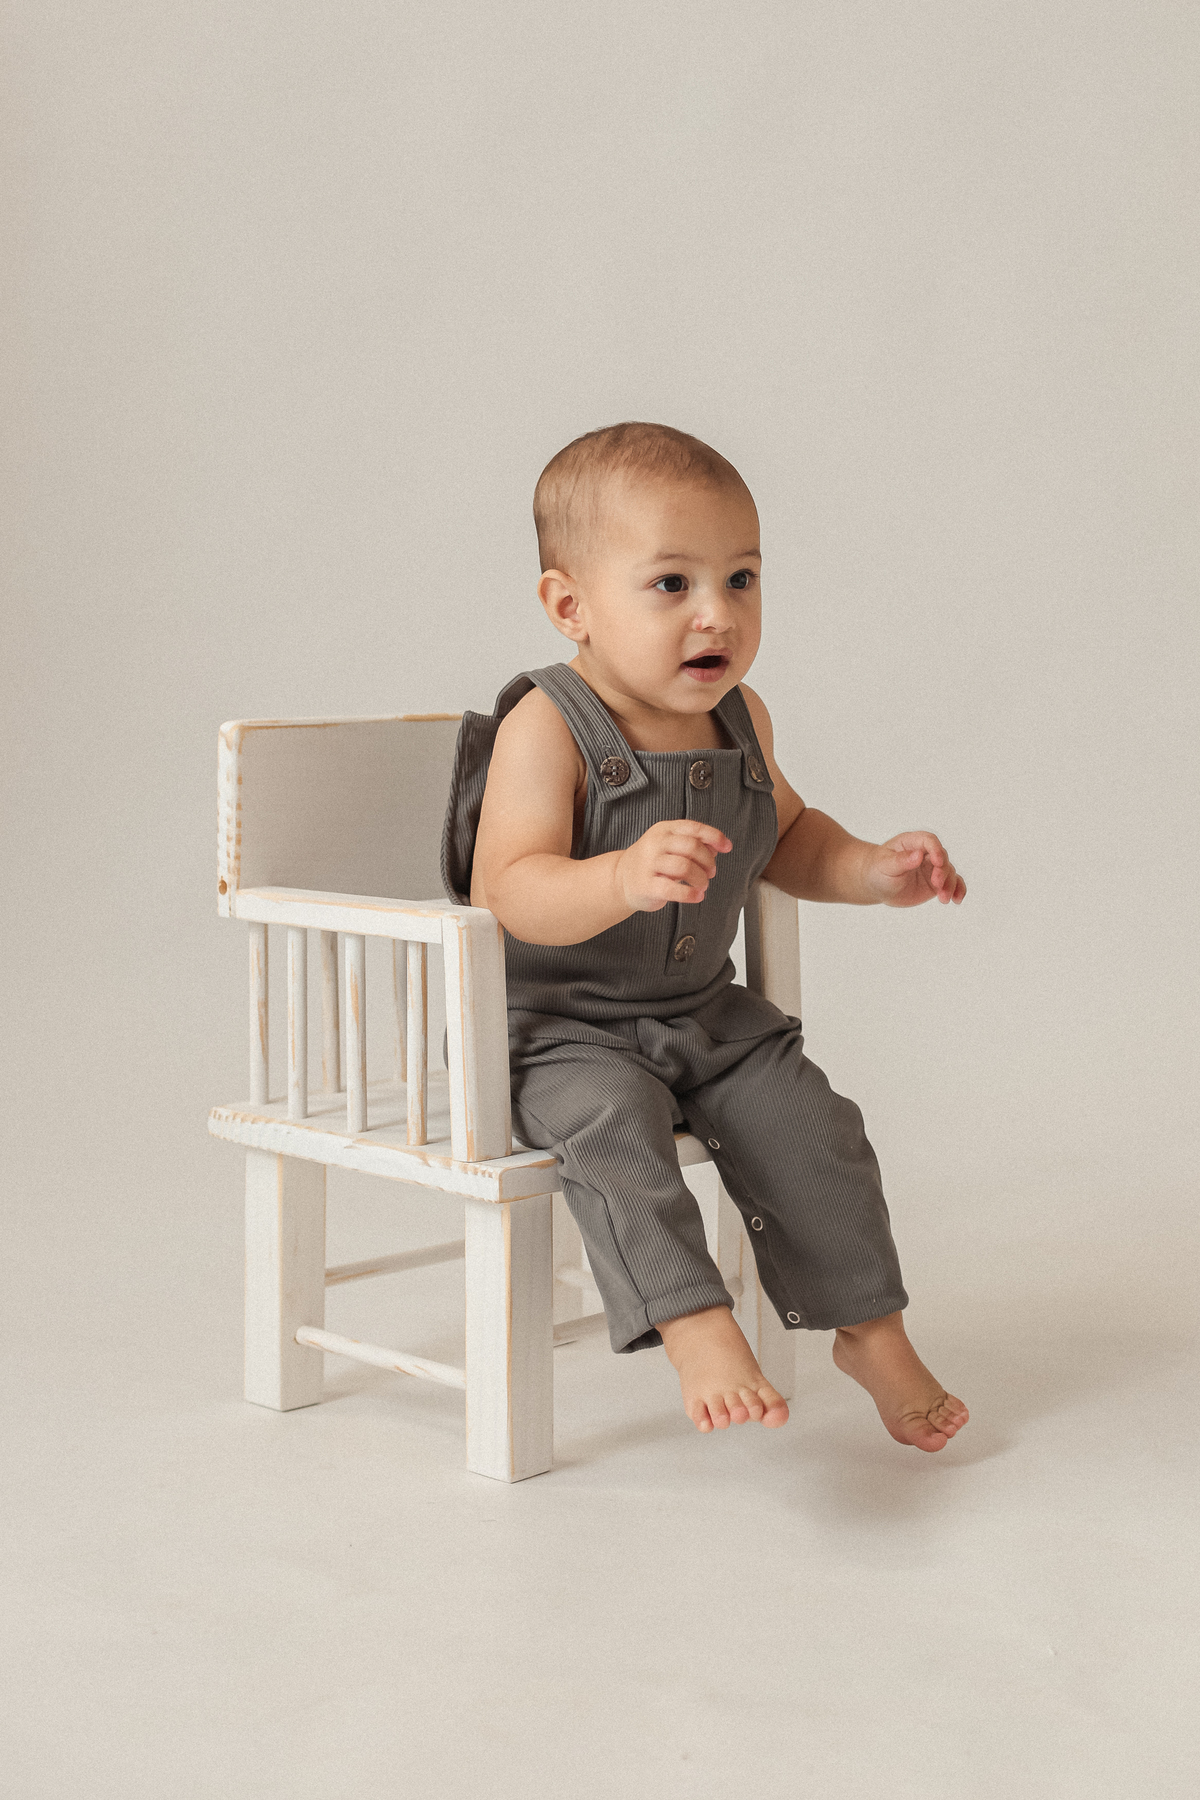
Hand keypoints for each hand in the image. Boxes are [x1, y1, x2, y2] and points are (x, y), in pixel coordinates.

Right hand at [615, 820, 731, 912]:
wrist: (620, 879)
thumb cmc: (651, 862)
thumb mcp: (670, 846)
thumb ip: (693, 844)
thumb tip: (717, 846)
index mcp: (664, 829)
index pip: (694, 828)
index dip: (714, 837)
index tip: (727, 847)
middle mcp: (655, 843)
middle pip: (692, 846)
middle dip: (708, 861)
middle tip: (711, 872)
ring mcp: (649, 864)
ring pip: (685, 867)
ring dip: (701, 878)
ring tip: (702, 885)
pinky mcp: (646, 885)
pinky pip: (673, 889)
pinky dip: (690, 894)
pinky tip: (697, 896)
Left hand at [864, 832, 966, 907]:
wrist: (876, 885)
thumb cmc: (878, 870)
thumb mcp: (886, 865)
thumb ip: (901, 860)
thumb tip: (918, 855)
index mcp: (912, 842)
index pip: (929, 840)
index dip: (936, 849)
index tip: (937, 862)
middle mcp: (926, 853)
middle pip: (942, 857)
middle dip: (943, 871)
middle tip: (936, 884)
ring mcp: (932, 868)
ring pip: (949, 872)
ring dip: (950, 884)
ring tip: (943, 899)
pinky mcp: (936, 883)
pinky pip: (952, 884)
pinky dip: (958, 890)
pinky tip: (957, 900)